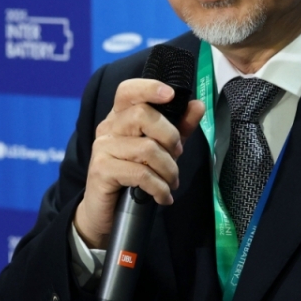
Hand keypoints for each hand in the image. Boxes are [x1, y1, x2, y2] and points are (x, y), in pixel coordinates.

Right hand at [73, 78, 205, 248]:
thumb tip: (198, 105)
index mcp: (120, 117)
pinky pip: (140, 173)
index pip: (128, 91)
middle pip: (143, 115)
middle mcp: (108, 128)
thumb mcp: (161, 149)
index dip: (149, 88)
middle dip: (170, 137)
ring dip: (168, 170)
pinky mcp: (101, 170)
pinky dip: (159, 187)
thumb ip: (179, 127)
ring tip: (171, 182)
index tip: (171, 95)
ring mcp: (103, 148)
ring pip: (147, 149)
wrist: (105, 212)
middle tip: (177, 156)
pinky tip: (164, 197)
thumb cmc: (133, 176)